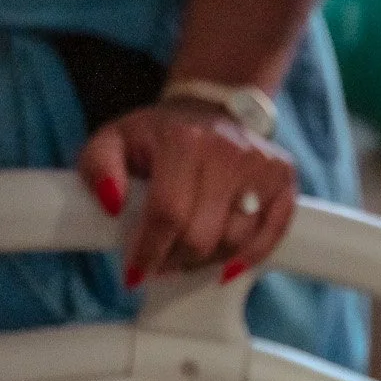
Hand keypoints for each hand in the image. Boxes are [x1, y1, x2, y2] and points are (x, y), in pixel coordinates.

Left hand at [78, 99, 296, 285]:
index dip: (149, 251)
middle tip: (161, 264)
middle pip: (201, 235)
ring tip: (187, 256)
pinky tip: (227, 267)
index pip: (167, 213)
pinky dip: (249, 257)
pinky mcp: (282, 177)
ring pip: (234, 241)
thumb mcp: (114, 140)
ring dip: (206, 261)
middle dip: (175, 260)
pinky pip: (272, 233)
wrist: (210, 107)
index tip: (135, 273)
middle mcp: (227, 150)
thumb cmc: (159, 135)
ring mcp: (260, 164)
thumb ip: (98, 168)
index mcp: (183, 141)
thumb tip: (111, 204)